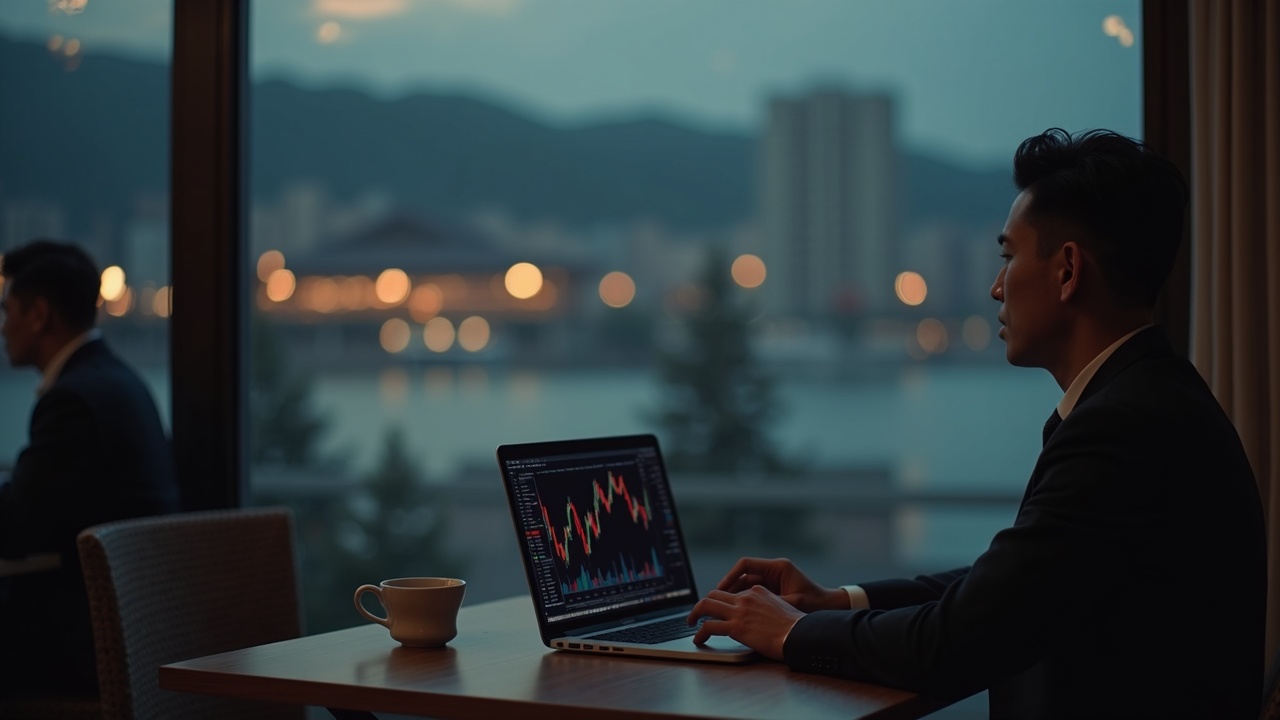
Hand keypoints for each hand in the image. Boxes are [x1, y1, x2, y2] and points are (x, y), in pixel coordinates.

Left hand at [687, 586, 802, 659]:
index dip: (721, 600)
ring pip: (706, 605)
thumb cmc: (796, 628)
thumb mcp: (781, 609)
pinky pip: (709, 626)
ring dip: (695, 614)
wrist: (800, 635)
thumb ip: (766, 608)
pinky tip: (698, 638)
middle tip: (698, 613)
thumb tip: (760, 618)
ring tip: (690, 622)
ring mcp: (739, 611)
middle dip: (704, 603)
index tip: (717, 608)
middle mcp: (746, 597)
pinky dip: (699, 632)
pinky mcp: (736, 627)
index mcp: (758, 591)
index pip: (732, 591)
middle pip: (715, 594)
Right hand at [714, 557, 847, 612]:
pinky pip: (753, 593)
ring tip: (723, 609)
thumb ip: (771, 603)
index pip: (745, 564)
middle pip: (743, 575)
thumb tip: (748, 608)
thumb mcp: (793, 602)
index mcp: (778, 567)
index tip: (720, 589)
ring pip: (746, 585)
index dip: (730, 576)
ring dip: (735, 595)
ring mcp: (773, 580)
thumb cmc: (816, 603)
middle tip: (715, 602)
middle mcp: (773, 571)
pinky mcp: (774, 590)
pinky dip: (744, 601)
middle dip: (729, 588)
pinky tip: (737, 613)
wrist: (831, 606)